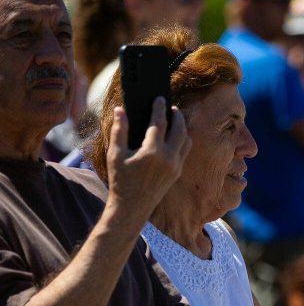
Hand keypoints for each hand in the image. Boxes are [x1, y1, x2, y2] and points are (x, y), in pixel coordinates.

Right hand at [106, 98, 191, 221]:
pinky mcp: (177, 173)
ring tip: (175, 119)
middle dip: (176, 116)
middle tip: (171, 106)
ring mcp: (176, 166)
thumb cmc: (120, 181)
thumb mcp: (116, 154)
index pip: (160, 123)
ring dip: (182, 128)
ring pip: (186, 141)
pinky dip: (183, 140)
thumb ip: (119, 130)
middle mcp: (169, 158)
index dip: (159, 108)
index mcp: (153, 151)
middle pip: (180, 129)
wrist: (132, 208)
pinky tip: (175, 136)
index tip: (159, 97)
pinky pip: (185, 152)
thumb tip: (120, 110)